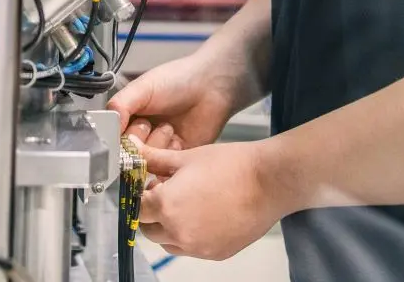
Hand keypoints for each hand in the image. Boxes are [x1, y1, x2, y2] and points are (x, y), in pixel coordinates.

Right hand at [108, 53, 249, 149]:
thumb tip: (107, 126)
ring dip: (158, 147)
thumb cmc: (177, 80)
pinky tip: (178, 141)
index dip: (119, 140)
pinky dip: (170, 159)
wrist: (212, 86)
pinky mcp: (178, 159)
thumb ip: (120, 105)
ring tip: (169, 127)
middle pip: (128, 155)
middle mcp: (142, 136)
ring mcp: (160, 148)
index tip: (126, 132)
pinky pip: (166, 171)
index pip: (112, 140)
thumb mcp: (143, 87)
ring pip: (148, 163)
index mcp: (128, 118)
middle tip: (149, 124)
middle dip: (139, 143)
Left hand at [137, 141, 287, 259]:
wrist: (269, 181)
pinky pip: (192, 249)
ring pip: (169, 242)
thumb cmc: (232, 166)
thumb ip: (155, 159)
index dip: (141, 195)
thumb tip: (134, 149)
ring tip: (187, 204)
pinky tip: (205, 214)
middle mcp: (178, 231)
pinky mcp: (216, 253)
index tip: (149, 186)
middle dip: (152, 213)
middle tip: (166, 194)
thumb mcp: (186, 157)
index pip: (137, 208)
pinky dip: (191, 235)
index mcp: (166, 206)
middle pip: (148, 229)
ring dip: (169, 227)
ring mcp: (197, 247)